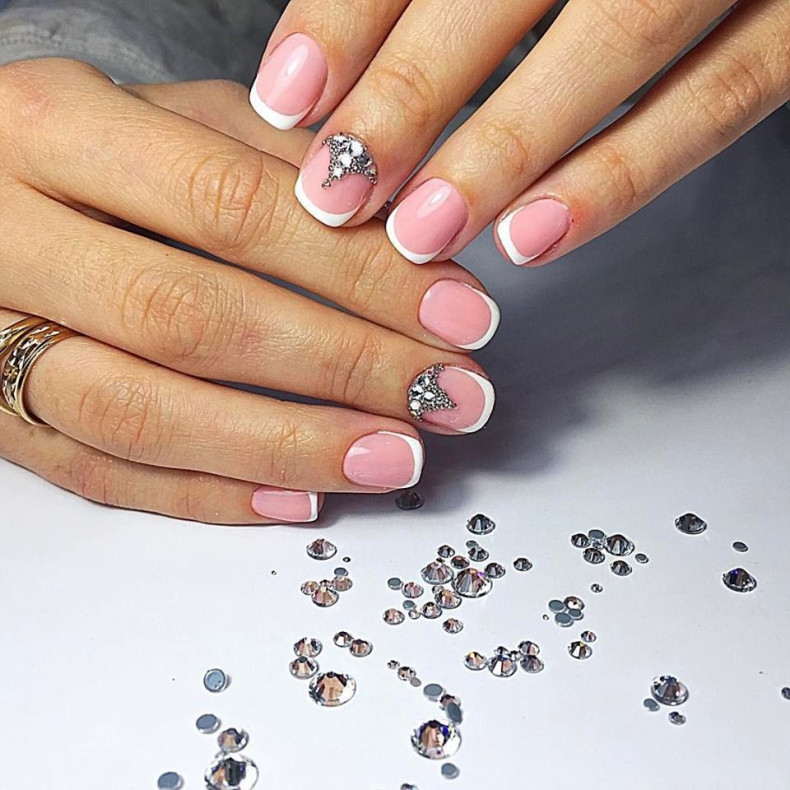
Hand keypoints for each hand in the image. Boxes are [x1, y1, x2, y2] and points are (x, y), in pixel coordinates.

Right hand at [0, 59, 498, 524]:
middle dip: (344, 365)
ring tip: (394, 458)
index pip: (236, 207)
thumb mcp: (156, 117)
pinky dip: (210, 495)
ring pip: (144, 413)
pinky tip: (300, 498)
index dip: (359, 269)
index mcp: (54, 131)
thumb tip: (396, 227)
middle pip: (197, 318)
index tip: (458, 314)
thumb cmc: (66, 153)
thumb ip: (265, 158)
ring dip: (288, 445)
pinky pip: (102, 474)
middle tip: (447, 395)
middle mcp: (8, 238)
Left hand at [250, 0, 789, 263]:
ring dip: (507, 148)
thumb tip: (329, 53)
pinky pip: (720, 101)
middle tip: (340, 186)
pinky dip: (621, 177)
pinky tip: (533, 235)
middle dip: (413, 93)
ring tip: (423, 230)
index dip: (351, 14)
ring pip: (618, 41)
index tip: (288, 98)